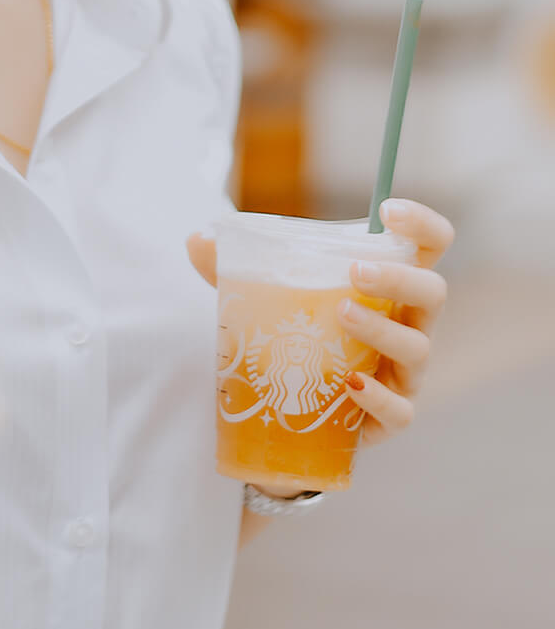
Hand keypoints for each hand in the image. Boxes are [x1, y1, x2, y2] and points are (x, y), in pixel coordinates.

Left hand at [187, 197, 452, 445]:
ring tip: (341, 315)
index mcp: (387, 284)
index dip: (422, 224)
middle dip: (399, 278)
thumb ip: (228, 266)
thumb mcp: (261, 294)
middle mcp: (407, 323)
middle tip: (355, 271)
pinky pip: (400, 411)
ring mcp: (404, 372)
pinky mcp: (391, 417)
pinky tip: (350, 384)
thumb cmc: (291, 336)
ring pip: (418, 348)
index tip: (389, 211)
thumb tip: (195, 238)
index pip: (430, 245)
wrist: (289, 410)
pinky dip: (378, 398)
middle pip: (433, 292)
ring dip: (382, 329)